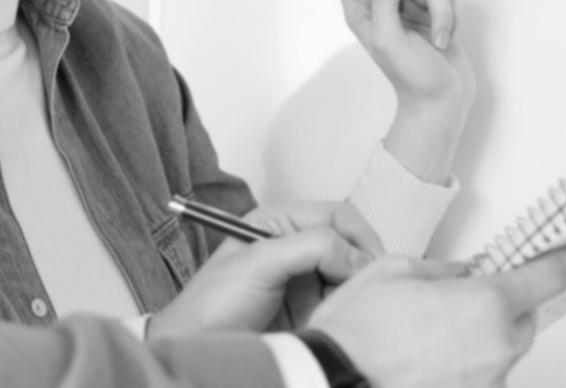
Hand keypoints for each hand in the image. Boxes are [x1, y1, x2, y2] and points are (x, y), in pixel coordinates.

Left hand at [146, 226, 370, 338]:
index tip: (368, 264)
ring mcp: (304, 282)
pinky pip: (342, 305)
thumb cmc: (212, 304)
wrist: (197, 348)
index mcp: (279, 224)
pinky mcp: (309, 312)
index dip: (358, 236)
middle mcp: (295, 248)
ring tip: (349, 309)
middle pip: (349, 246)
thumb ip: (309, 247)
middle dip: (362, 266)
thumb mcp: (258, 263)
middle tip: (362, 290)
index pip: (337, 215)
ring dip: (356, 292)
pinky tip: (340, 323)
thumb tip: (357, 255)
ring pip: (350, 277)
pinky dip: (348, 312)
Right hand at [302, 246, 565, 387]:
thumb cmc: (357, 332)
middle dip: (502, 304)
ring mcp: (487, 383)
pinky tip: (425, 359)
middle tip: (460, 299)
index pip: (545, 277)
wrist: (333, 380)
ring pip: (500, 351)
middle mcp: (496, 348)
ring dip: (479, 338)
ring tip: (428, 335)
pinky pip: (480, 376)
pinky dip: (463, 365)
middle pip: (522, 319)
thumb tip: (460, 274)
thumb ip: (442, 269)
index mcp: (485, 304)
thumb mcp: (395, 271)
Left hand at [332, 0, 474, 183]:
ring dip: (441, 7)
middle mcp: (382, 5)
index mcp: (361, 10)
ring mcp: (408, 8)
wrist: (443, 101)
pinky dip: (449, 15)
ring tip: (441, 35)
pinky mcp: (433, 13)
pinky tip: (445, 38)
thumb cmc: (410, 75)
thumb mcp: (390, 37)